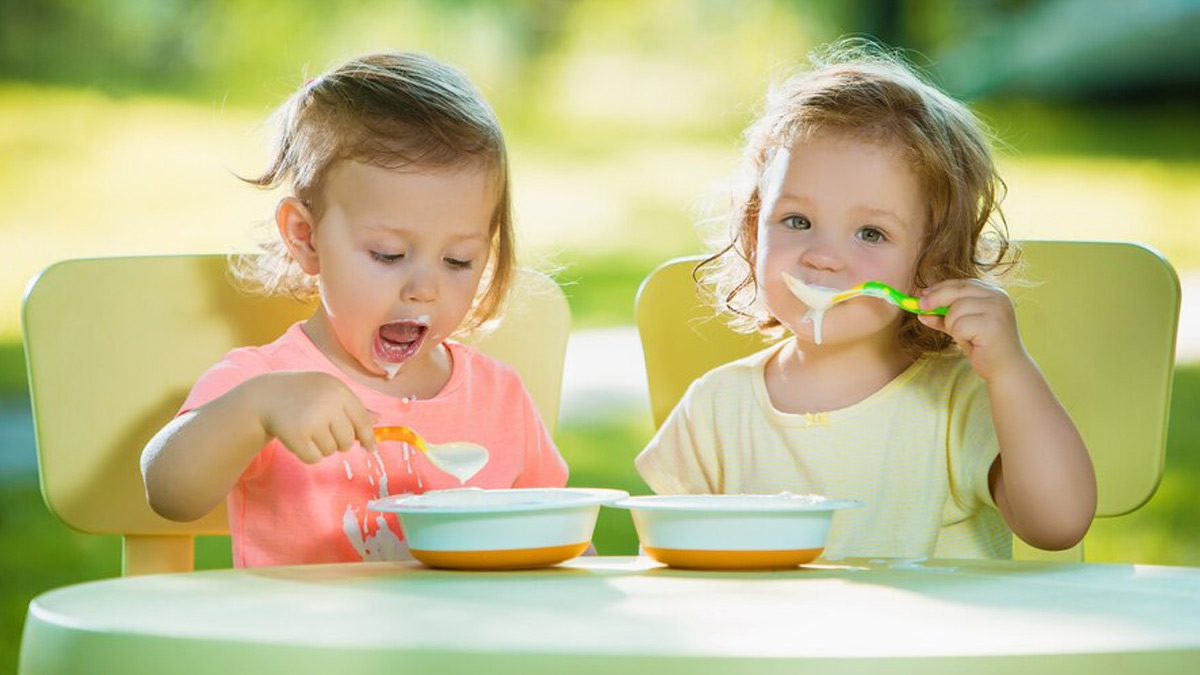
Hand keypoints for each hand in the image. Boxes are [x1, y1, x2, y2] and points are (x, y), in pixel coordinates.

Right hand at [250, 371, 378, 463]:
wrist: (266, 395)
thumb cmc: (304, 393)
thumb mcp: (329, 391)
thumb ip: (353, 406)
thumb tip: (378, 420)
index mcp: (338, 390)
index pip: (362, 420)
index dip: (368, 437)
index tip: (371, 448)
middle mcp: (327, 404)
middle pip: (348, 440)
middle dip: (340, 441)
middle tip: (324, 430)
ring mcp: (311, 420)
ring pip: (331, 450)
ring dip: (322, 446)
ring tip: (308, 429)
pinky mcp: (296, 436)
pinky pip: (314, 458)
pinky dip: (308, 454)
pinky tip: (299, 438)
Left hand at [916, 279, 1028, 381]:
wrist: (1006, 369)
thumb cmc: (985, 348)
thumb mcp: (962, 328)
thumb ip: (944, 318)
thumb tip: (920, 311)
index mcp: (994, 293)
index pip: (961, 283)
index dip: (940, 288)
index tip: (922, 294)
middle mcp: (997, 297)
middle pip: (957, 290)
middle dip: (935, 298)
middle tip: (920, 307)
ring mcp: (997, 309)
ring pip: (955, 309)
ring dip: (952, 326)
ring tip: (966, 337)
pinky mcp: (992, 324)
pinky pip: (959, 325)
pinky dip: (959, 336)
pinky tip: (972, 343)